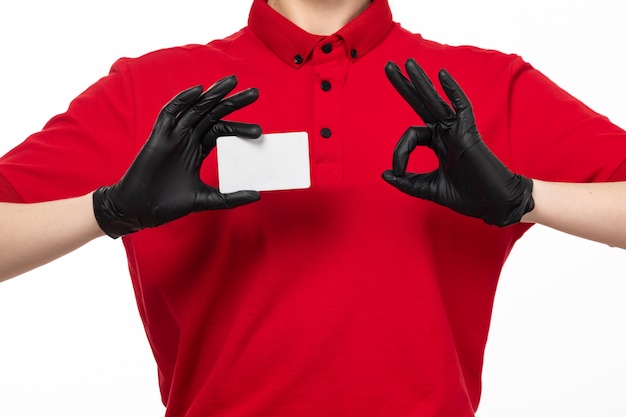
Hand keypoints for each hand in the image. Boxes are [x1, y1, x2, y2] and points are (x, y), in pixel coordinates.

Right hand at [93, 75, 261, 237]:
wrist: (140, 210)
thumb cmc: (168, 204)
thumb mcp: (206, 200)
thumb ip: (230, 197)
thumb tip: (257, 195)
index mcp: (197, 150)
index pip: (222, 130)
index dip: (240, 127)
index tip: (260, 132)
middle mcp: (186, 138)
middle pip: (213, 113)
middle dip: (233, 101)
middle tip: (255, 93)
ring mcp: (172, 136)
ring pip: (195, 108)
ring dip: (213, 94)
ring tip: (233, 81)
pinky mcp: (158, 137)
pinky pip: (170, 113)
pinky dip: (183, 100)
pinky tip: (199, 91)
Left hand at [382, 58, 533, 226]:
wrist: (494, 204)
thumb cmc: (467, 196)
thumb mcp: (429, 189)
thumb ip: (407, 182)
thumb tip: (385, 175)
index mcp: (437, 143)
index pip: (411, 135)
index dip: (399, 153)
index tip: (397, 171)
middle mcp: (446, 132)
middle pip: (421, 103)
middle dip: (405, 86)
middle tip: (388, 66)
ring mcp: (458, 131)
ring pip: (436, 101)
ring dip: (421, 82)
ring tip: (407, 63)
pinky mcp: (470, 133)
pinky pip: (462, 107)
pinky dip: (453, 91)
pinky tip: (442, 74)